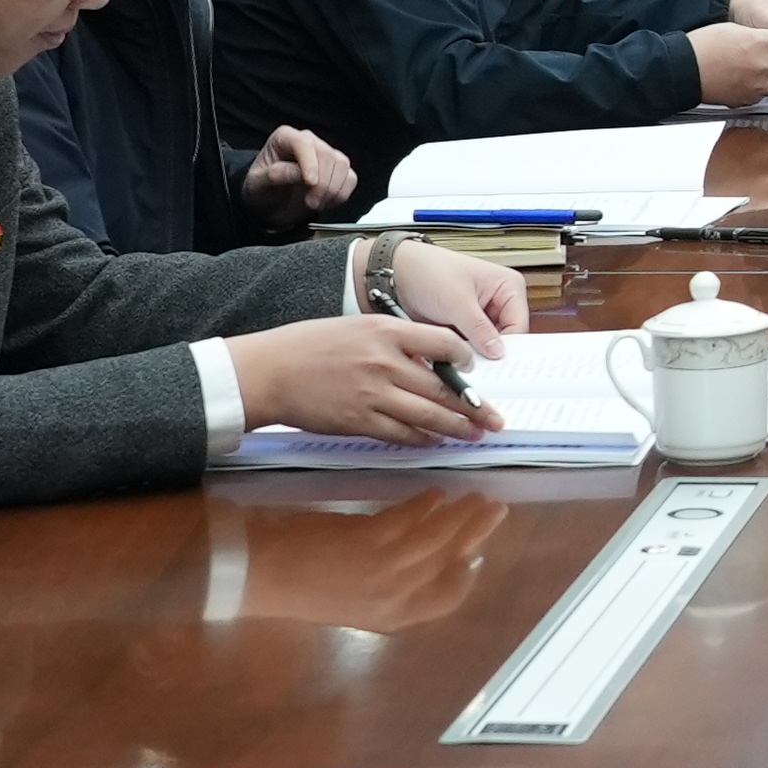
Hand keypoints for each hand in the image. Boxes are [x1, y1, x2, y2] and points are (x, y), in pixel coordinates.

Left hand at [224, 493, 504, 629]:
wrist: (258, 574)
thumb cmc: (300, 587)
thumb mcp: (352, 599)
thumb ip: (388, 585)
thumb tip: (422, 556)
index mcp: (390, 617)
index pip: (446, 600)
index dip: (466, 579)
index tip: (477, 558)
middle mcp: (394, 597)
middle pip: (451, 562)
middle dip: (477, 535)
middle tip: (496, 511)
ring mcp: (384, 569)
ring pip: (438, 538)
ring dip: (462, 515)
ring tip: (476, 497)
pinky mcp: (371, 540)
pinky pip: (412, 519)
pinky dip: (428, 504)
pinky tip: (436, 493)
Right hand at [226, 313, 498, 442]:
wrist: (270, 371)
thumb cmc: (309, 346)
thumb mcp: (357, 327)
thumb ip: (394, 340)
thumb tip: (428, 359)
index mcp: (386, 332)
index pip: (443, 344)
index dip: (465, 360)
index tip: (474, 369)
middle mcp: (385, 363)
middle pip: (443, 388)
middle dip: (476, 406)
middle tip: (496, 418)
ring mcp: (373, 394)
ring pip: (429, 416)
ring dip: (457, 428)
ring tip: (476, 433)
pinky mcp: (360, 421)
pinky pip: (402, 434)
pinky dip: (423, 439)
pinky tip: (436, 441)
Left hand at [237, 125, 355, 223]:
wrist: (271, 204)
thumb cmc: (261, 189)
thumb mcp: (257, 184)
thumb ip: (274, 175)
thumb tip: (296, 172)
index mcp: (285, 138)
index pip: (303, 143)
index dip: (310, 162)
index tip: (310, 182)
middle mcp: (308, 142)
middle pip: (327, 155)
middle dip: (322, 183)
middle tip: (310, 203)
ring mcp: (326, 154)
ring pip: (342, 165)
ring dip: (333, 190)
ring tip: (316, 204)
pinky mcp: (338, 170)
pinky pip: (350, 178)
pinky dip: (342, 194)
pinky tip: (326, 203)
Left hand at [382, 239, 522, 351]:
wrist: (396, 273)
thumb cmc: (429, 271)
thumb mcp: (456, 300)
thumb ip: (479, 328)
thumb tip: (497, 352)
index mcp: (508, 287)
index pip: (518, 325)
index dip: (508, 347)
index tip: (494, 365)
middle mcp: (499, 302)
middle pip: (506, 338)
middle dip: (491, 354)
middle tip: (477, 368)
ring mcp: (482, 317)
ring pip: (488, 346)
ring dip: (475, 356)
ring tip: (461, 363)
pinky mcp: (465, 328)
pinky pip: (472, 348)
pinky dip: (463, 356)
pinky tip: (454, 362)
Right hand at [692, 16, 767, 104]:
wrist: (682, 68)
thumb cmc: (702, 45)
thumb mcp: (733, 29)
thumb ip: (758, 36)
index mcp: (758, 42)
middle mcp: (761, 65)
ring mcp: (754, 85)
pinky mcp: (745, 100)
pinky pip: (766, 96)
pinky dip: (766, 89)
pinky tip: (756, 82)